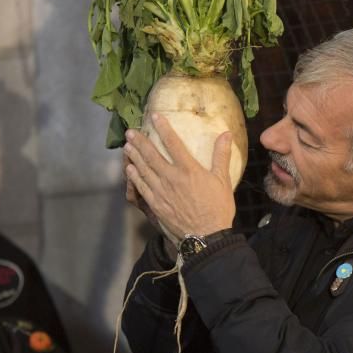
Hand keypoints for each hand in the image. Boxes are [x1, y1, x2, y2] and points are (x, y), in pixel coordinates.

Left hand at [123, 113, 235, 242]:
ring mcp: (161, 191)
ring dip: (134, 156)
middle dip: (140, 142)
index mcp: (189, 169)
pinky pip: (142, 187)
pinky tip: (129, 169)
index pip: (173, 143)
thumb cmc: (218, 207)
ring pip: (144, 169)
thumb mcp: (223, 180)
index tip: (154, 117)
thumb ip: (221, 155)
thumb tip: (226, 134)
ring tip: (127, 146)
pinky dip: (135, 176)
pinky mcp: (156, 204)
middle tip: (130, 131)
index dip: (163, 128)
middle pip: (152, 155)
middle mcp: (172, 177)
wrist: (207, 236)